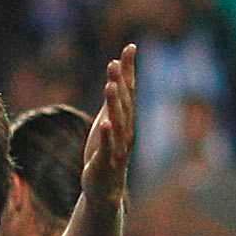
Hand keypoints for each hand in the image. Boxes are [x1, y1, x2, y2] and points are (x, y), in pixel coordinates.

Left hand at [80, 42, 137, 211]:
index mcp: (126, 119)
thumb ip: (113, 98)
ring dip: (114, 104)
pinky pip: (109, 147)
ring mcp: (118, 147)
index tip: (130, 47)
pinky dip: (108, 135)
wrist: (105, 189)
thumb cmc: (106, 152)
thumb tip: (115, 72)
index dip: (129, 69)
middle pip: (124, 103)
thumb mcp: (108, 121)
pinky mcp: (106, 162)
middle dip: (120, 82)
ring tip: (110, 86)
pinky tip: (106, 123)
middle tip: (114, 62)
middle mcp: (126, 130)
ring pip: (118, 122)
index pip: (129, 90)